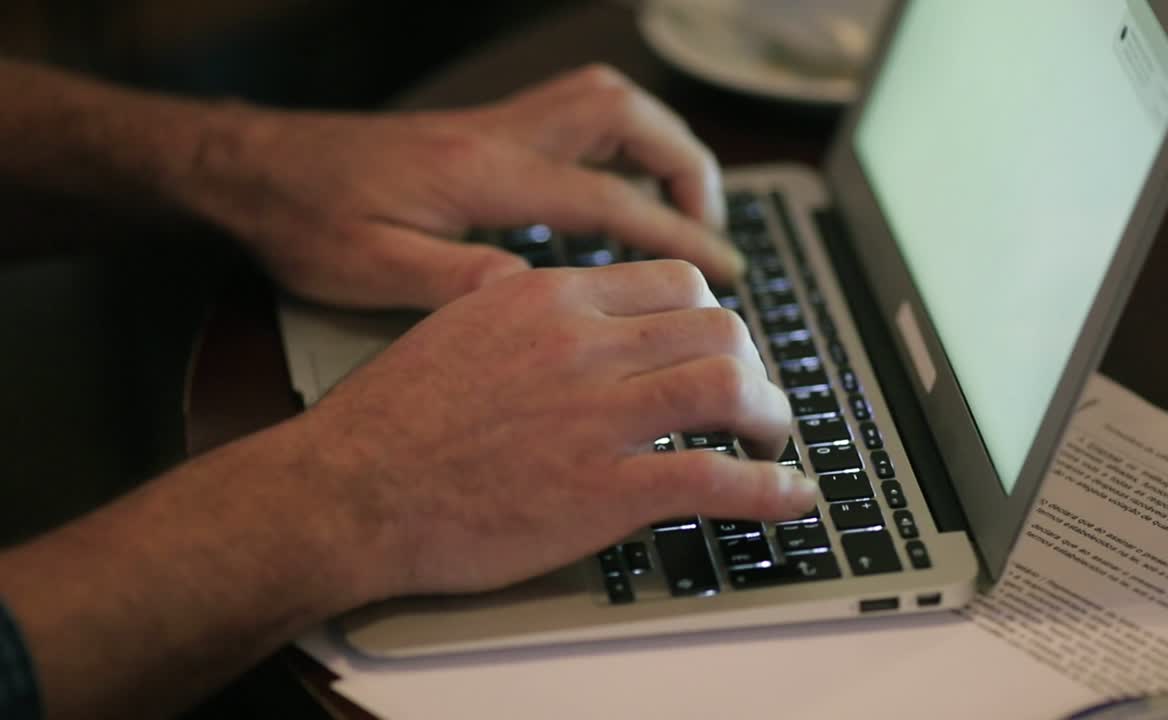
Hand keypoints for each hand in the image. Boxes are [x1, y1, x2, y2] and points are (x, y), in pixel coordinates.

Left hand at [186, 65, 740, 310]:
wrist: (253, 168)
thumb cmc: (304, 220)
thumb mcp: (368, 270)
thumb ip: (455, 282)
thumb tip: (537, 296)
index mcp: (482, 175)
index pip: (607, 197)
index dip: (676, 235)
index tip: (722, 271)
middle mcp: (498, 136)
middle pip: (623, 115)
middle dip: (684, 164)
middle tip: (708, 227)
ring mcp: (491, 126)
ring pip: (603, 102)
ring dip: (656, 145)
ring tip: (678, 206)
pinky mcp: (481, 132)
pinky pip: (573, 118)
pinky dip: (616, 147)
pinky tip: (611, 199)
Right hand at [295, 260, 814, 598]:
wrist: (348, 491)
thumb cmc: (392, 418)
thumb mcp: (460, 325)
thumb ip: (530, 312)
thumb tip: (579, 314)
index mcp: (549, 298)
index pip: (673, 282)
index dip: (714, 315)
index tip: (718, 344)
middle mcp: (583, 346)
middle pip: (718, 325)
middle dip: (753, 363)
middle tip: (752, 396)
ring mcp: (596, 417)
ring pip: (729, 385)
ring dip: (770, 414)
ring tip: (770, 439)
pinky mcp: (603, 490)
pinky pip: (715, 479)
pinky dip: (770, 489)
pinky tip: (790, 496)